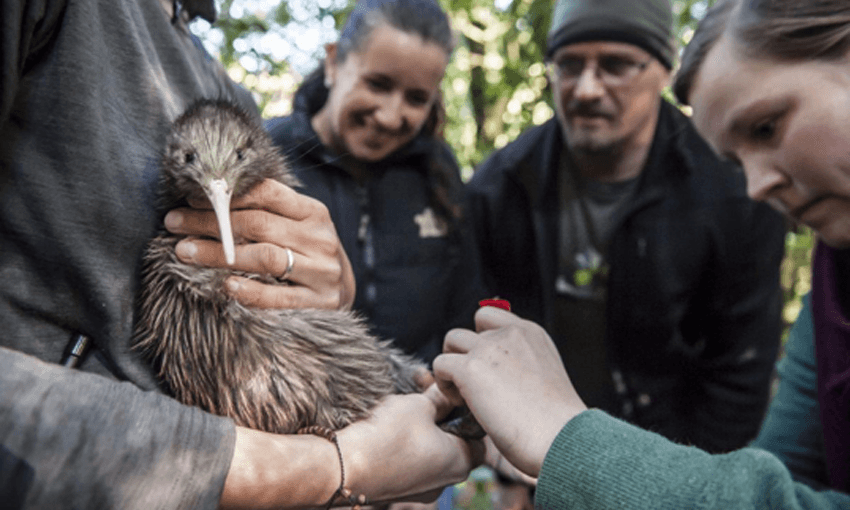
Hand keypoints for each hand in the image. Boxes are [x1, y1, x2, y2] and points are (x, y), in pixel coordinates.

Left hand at [164, 179, 354, 309]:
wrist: (345, 293)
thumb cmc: (309, 255)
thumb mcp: (298, 227)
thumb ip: (266, 214)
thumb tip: (208, 202)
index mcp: (314, 213)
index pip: (268, 193)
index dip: (227, 194)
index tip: (190, 198)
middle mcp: (320, 239)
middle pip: (259, 224)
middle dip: (211, 222)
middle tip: (174, 223)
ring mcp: (322, 272)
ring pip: (266, 258)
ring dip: (219, 254)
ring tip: (184, 252)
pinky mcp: (320, 303)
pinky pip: (279, 297)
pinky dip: (250, 291)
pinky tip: (225, 286)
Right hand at [337, 385, 482, 503]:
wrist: (343, 467)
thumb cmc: (387, 436)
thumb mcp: (419, 405)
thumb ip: (440, 397)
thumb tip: (450, 390)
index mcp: (461, 462)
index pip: (480, 435)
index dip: (468, 412)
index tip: (454, 395)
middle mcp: (446, 481)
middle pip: (454, 442)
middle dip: (442, 416)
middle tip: (426, 395)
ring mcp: (421, 488)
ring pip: (431, 451)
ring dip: (423, 428)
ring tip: (405, 405)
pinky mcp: (399, 489)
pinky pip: (412, 461)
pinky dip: (407, 442)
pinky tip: (391, 424)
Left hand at [433, 307, 586, 477]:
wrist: (561, 437)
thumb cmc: (555, 420)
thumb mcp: (545, 374)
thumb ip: (522, 360)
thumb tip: (496, 369)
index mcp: (530, 332)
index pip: (488, 316)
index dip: (479, 338)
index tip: (484, 364)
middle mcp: (509, 333)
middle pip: (467, 330)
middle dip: (463, 354)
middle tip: (473, 383)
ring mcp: (488, 348)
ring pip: (450, 341)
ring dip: (452, 365)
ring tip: (464, 394)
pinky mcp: (470, 369)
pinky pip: (440, 365)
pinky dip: (444, 384)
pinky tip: (463, 405)